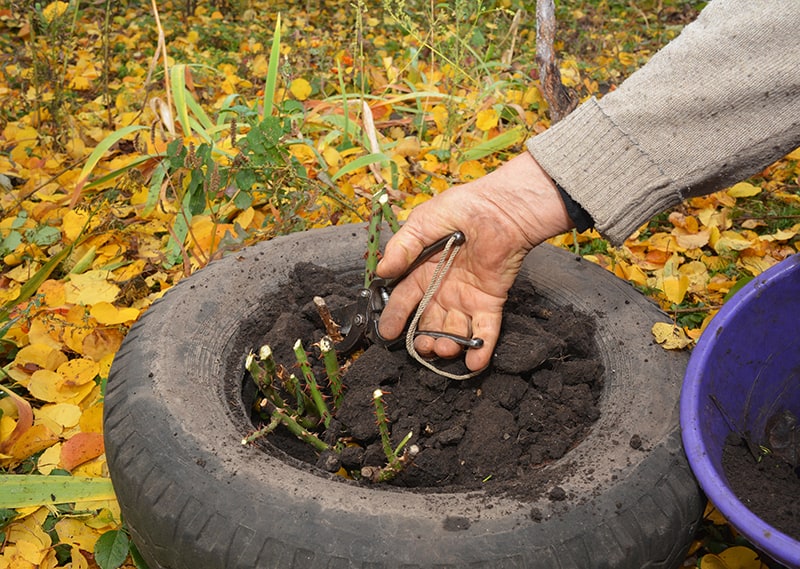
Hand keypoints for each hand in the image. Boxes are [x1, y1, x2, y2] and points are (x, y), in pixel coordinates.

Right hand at [377, 152, 573, 370]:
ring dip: (447, 346)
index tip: (385, 333)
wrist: (503, 209)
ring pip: (453, 331)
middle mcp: (443, 289)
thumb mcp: (424, 221)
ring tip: (443, 350)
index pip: (404, 299)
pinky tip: (473, 365)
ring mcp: (466, 297)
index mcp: (423, 270)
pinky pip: (485, 330)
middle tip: (420, 347)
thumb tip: (382, 270)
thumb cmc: (464, 207)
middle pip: (428, 323)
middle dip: (423, 339)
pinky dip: (480, 350)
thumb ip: (402, 246)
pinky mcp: (490, 301)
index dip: (394, 316)